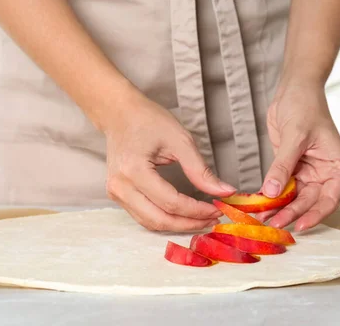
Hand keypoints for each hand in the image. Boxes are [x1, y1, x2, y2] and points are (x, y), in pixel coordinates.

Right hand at [101, 90, 235, 231]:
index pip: (171, 202)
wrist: (119, 113)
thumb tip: (225, 192)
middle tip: (212, 218)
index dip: (197, 210)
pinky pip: (142, 216)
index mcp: (134, 170)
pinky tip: (183, 214)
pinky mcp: (116, 195)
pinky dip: (164, 219)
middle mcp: (120, 186)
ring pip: (150, 223)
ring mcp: (115, 193)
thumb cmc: (148, 120)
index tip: (217, 209)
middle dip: (189, 224)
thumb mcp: (180, 140)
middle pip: (159, 219)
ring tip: (200, 218)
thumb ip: (201, 170)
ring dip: (177, 225)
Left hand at [256, 83, 339, 230]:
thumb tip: (273, 192)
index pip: (329, 198)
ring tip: (262, 217)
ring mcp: (306, 170)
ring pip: (293, 197)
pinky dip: (271, 195)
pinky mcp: (290, 166)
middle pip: (308, 201)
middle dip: (291, 212)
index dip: (315, 215)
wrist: (294, 89)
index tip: (299, 225)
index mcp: (334, 166)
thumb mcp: (295, 136)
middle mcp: (322, 172)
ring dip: (279, 207)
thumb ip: (283, 165)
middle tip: (272, 223)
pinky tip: (259, 203)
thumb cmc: (305, 106)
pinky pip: (281, 186)